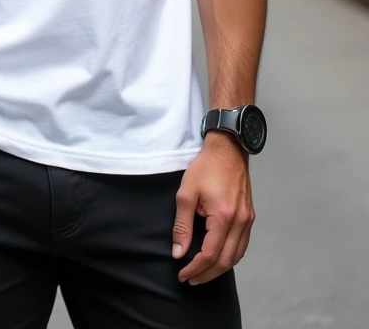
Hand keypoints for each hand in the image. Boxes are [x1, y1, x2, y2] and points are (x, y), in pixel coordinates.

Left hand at [172, 132, 254, 284]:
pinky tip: (218, 257)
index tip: (182, 274)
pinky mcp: (249, 216)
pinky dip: (230, 256)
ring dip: (219, 268)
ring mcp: (248, 220)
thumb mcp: (186, 193)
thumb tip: (179, 251)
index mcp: (224, 217)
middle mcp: (240, 222)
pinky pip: (242, 245)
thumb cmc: (206, 167)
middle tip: (191, 279)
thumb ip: (182, 225)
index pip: (210, 254)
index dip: (195, 268)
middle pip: (225, 261)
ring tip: (202, 273)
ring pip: (236, 256)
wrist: (228, 149)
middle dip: (207, 274)